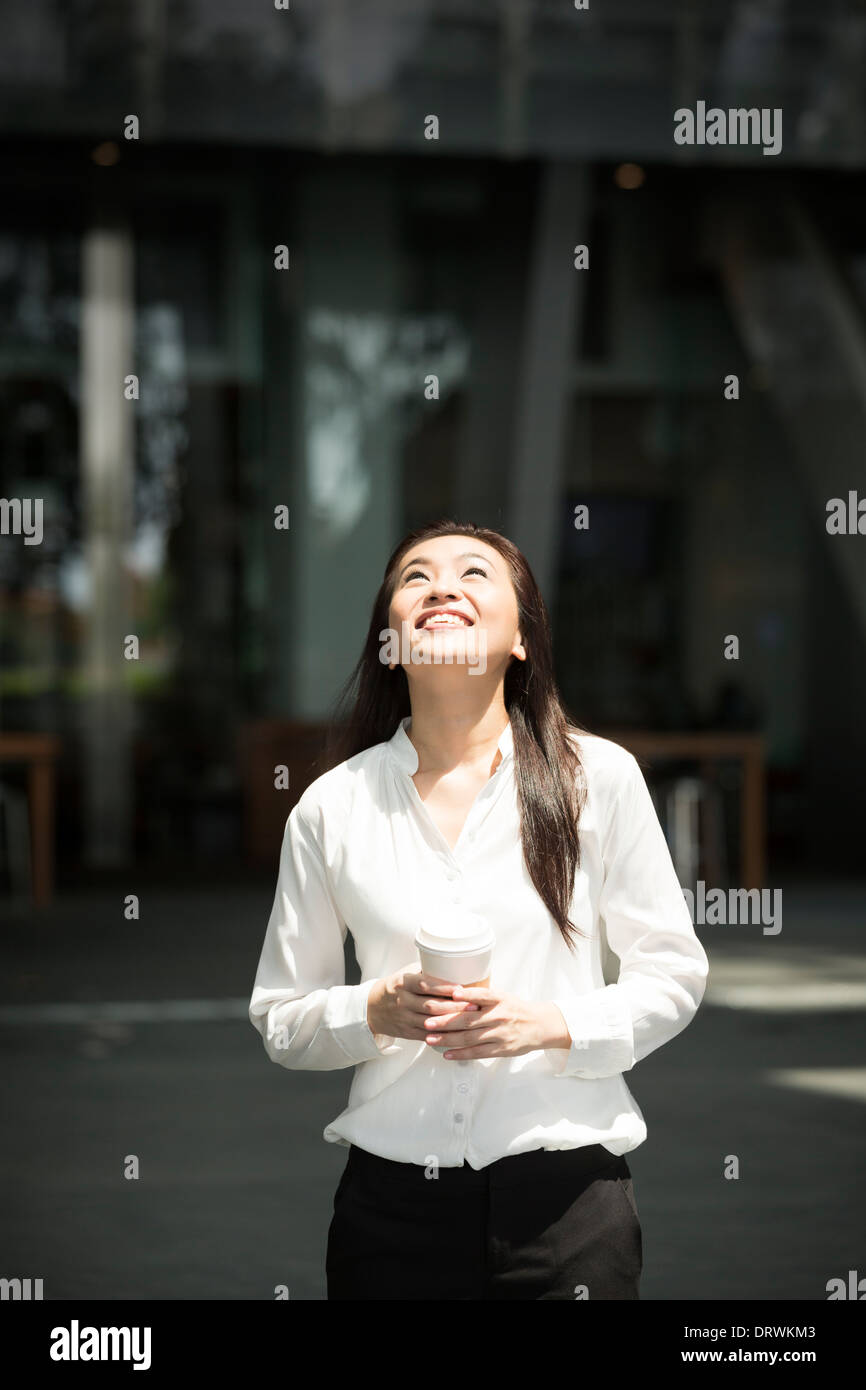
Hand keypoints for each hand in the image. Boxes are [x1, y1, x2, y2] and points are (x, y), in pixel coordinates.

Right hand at [367, 966, 481, 1041]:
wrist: (372, 1008)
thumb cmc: (396, 988)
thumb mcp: (405, 975)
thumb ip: (425, 973)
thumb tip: (455, 968)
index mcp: (402, 983)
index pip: (424, 985)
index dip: (443, 988)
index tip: (461, 988)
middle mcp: (402, 1001)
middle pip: (431, 1006)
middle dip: (454, 1006)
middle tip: (473, 1006)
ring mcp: (404, 1018)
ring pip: (430, 1022)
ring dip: (451, 1022)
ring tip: (469, 1020)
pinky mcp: (406, 1032)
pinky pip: (427, 1035)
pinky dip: (442, 1034)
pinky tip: (457, 1033)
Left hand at [420, 983, 565, 1059]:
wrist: (540, 1025)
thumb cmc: (515, 1008)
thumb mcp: (502, 997)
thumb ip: (481, 997)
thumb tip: (452, 994)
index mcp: (500, 999)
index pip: (483, 995)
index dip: (468, 994)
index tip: (452, 993)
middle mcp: (500, 1016)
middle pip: (469, 1020)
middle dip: (446, 1022)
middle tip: (427, 1023)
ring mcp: (500, 1034)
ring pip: (470, 1038)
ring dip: (448, 1039)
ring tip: (430, 1039)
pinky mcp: (501, 1049)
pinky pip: (477, 1053)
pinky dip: (461, 1054)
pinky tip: (447, 1054)